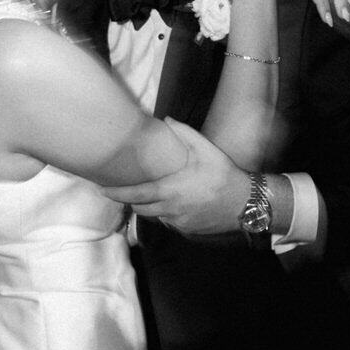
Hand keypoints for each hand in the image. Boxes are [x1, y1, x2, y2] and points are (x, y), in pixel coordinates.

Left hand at [101, 119, 248, 234]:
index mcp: (169, 190)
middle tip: (128, 191)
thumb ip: (183, 133)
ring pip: (154, 216)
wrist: (246, 203)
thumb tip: (166, 119)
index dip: (116, 193)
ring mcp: (178, 222)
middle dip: (132, 201)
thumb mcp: (205, 149)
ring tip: (151, 196)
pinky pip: (169, 222)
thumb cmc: (224, 175)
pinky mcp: (187, 230)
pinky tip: (175, 203)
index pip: (134, 195)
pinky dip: (167, 214)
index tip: (103, 190)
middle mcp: (169, 209)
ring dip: (149, 207)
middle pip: (140, 208)